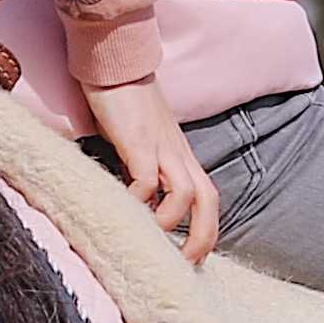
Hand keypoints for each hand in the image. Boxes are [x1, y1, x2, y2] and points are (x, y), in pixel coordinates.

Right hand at [89, 79, 222, 260]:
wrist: (114, 58)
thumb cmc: (123, 97)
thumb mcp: (138, 138)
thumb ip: (141, 164)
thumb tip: (133, 197)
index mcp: (179, 153)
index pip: (207, 195)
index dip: (205, 229)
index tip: (190, 256)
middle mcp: (177, 152)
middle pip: (208, 199)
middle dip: (204, 236)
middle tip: (187, 265)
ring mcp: (161, 146)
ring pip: (188, 193)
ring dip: (173, 222)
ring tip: (152, 239)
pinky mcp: (138, 140)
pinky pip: (149, 178)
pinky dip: (141, 198)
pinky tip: (125, 206)